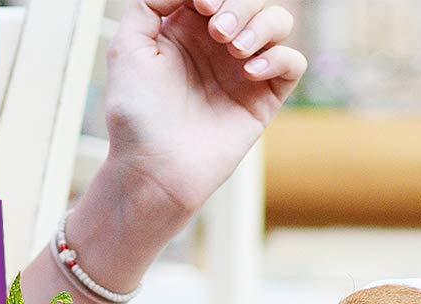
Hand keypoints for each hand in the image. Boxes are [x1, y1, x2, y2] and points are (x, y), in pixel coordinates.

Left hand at [105, 0, 306, 216]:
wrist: (153, 170)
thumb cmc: (135, 116)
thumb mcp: (128, 47)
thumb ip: (152, 2)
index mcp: (187, 27)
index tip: (203, 5)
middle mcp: (218, 46)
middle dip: (239, 3)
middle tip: (218, 32)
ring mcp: (243, 71)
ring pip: (278, 21)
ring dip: (261, 24)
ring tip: (235, 50)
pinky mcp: (262, 100)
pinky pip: (292, 62)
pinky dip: (279, 58)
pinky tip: (249, 73)